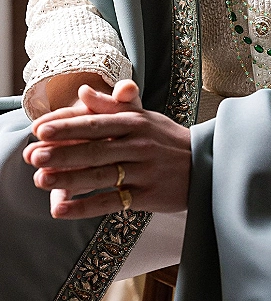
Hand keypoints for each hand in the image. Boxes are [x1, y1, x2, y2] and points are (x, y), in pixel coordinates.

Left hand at [23, 80, 190, 218]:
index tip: (39, 129)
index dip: (67, 126)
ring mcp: (144, 171)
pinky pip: (111, 202)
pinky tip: (60, 209)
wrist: (206, 166)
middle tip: (33, 155)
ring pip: (101, 176)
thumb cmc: (167, 140)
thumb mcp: (144, 117)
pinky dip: (84, 207)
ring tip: (40, 180)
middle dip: (62, 152)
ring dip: (68, 179)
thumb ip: (111, 106)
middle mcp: (140, 145)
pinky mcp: (147, 196)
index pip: (96, 123)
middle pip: (95, 149)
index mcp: (136, 122)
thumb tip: (82, 92)